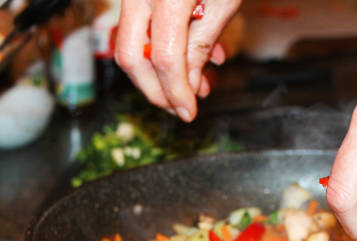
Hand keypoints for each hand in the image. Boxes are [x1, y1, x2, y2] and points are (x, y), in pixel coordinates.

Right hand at [115, 0, 240, 121]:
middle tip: (180, 108)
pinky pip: (139, 30)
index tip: (189, 113)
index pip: (164, 58)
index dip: (177, 91)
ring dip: (162, 74)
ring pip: (131, 46)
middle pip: (132, 57)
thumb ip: (202, 44)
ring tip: (198, 84)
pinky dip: (163, 50)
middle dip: (156, 90)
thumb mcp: (222, 3)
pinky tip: (195, 58)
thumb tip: (190, 86)